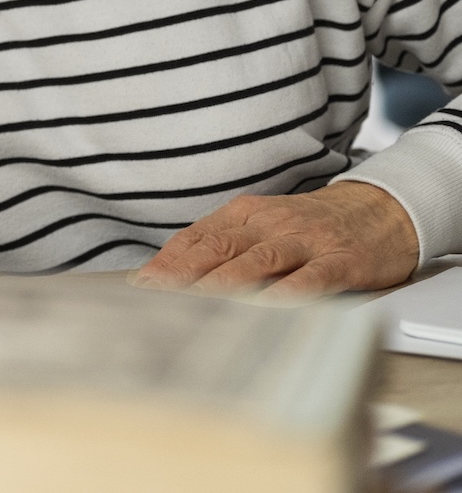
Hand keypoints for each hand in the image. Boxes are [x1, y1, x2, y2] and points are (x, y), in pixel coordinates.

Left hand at [133, 182, 418, 299]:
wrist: (379, 211)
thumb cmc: (311, 227)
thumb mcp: (262, 227)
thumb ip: (222, 248)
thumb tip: (171, 276)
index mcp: (244, 215)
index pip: (195, 238)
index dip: (166, 262)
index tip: (140, 285)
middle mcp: (269, 224)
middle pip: (218, 248)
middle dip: (183, 274)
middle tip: (155, 298)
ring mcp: (305, 241)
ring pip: (257, 261)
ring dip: (224, 283)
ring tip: (196, 303)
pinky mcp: (340, 261)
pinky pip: (311, 278)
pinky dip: (287, 292)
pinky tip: (268, 308)